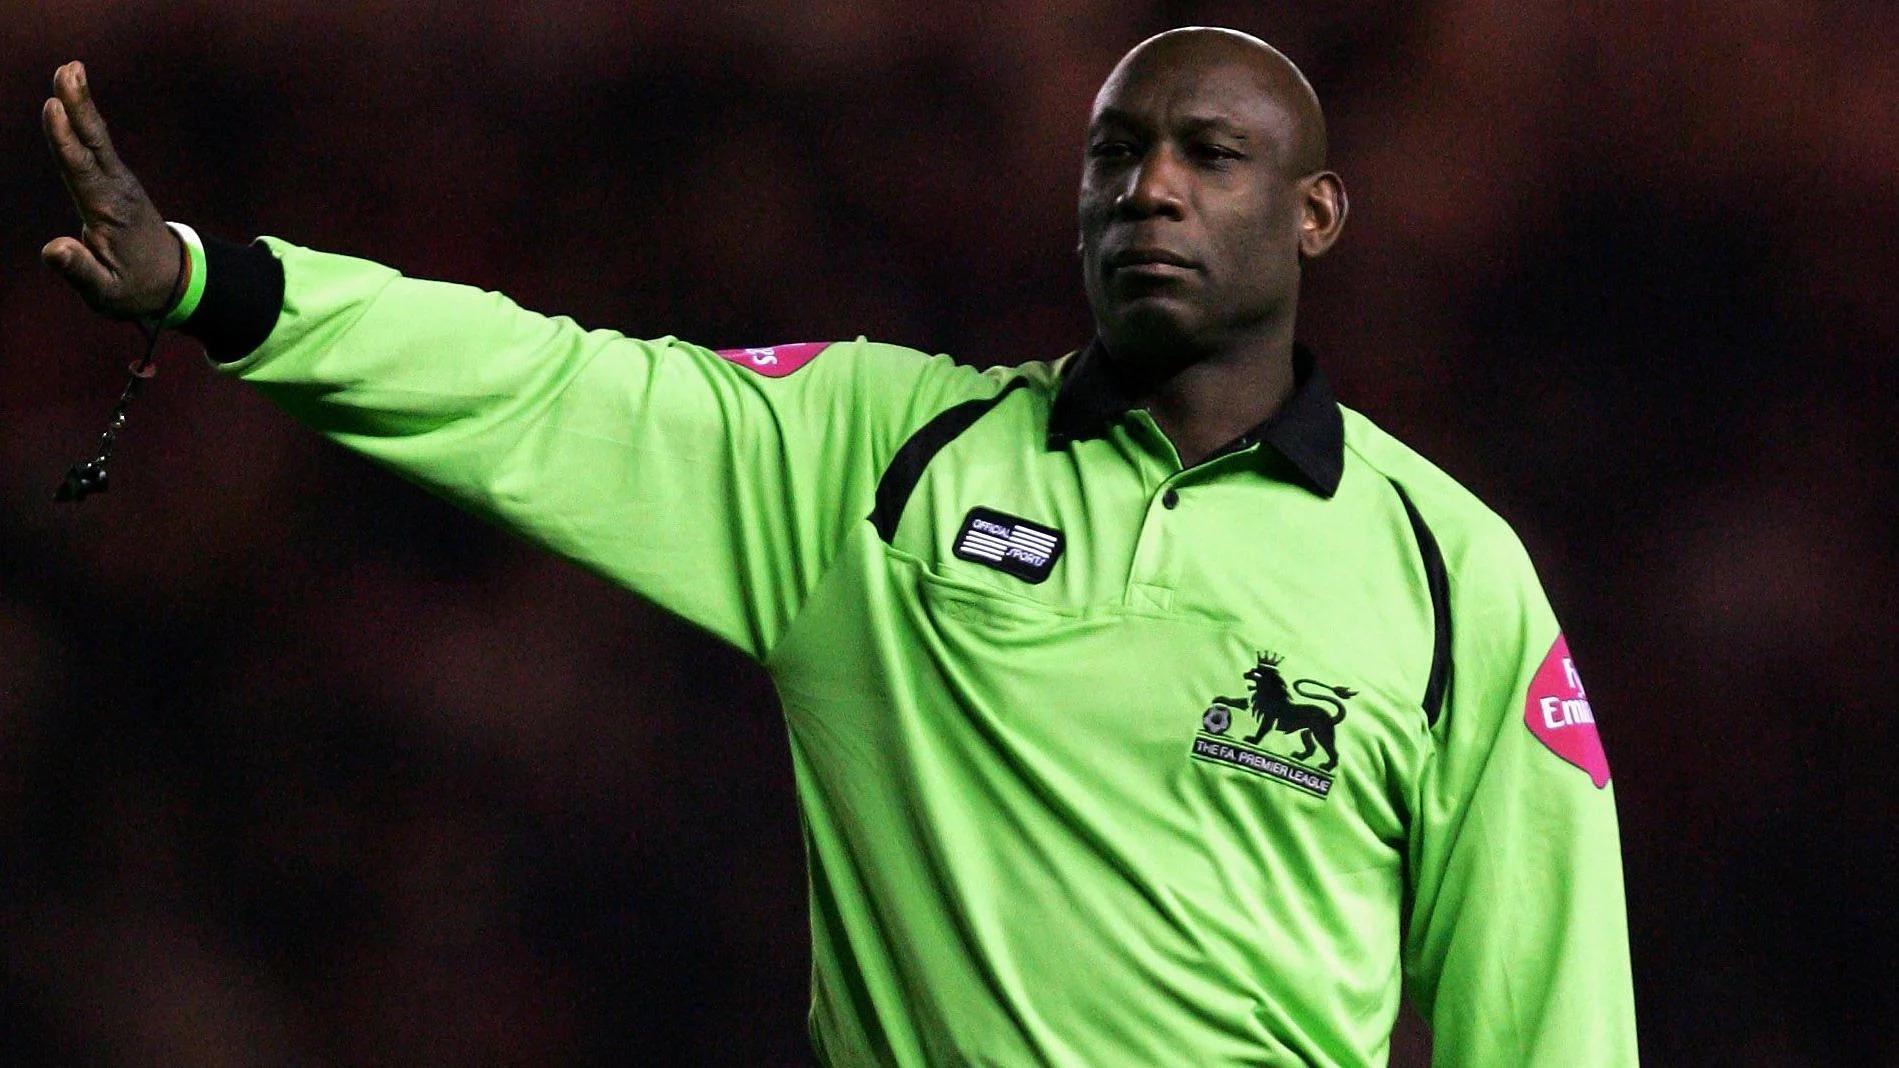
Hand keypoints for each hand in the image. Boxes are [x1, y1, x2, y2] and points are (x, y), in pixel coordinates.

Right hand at [40, 61, 183, 320]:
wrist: (172, 280)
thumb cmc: (134, 288)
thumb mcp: (106, 293)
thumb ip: (80, 271)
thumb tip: (53, 250)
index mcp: (108, 213)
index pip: (82, 171)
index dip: (65, 140)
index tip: (53, 108)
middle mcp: (115, 190)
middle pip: (94, 144)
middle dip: (80, 107)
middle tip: (70, 70)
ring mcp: (118, 182)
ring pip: (96, 139)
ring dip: (82, 104)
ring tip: (70, 69)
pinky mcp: (115, 180)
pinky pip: (96, 145)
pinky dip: (84, 119)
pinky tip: (72, 95)